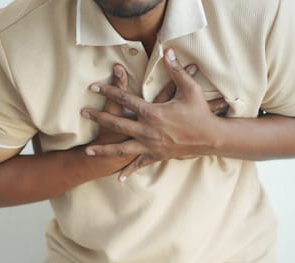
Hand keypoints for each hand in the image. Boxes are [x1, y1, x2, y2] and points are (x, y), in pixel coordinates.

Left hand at [81, 48, 227, 180]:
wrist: (211, 138)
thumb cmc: (200, 113)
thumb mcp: (189, 89)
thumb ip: (176, 71)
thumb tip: (168, 52)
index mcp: (152, 113)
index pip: (125, 99)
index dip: (108, 91)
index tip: (93, 87)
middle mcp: (147, 131)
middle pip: (117, 124)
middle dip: (98, 119)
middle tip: (83, 114)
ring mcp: (150, 146)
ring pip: (121, 149)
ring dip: (103, 149)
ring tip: (87, 150)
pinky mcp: (156, 155)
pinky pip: (140, 164)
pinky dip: (129, 171)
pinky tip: (119, 177)